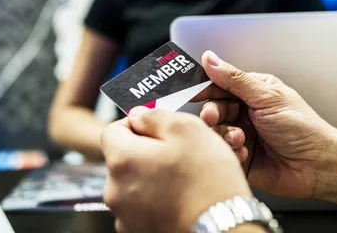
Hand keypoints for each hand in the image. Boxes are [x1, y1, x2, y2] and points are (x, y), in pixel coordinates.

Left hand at [101, 108, 251, 232]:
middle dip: (148, 152)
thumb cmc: (208, 182)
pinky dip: (159, 200)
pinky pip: (143, 207)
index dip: (136, 124)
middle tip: (179, 154)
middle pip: (124, 159)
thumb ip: (156, 116)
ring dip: (154, 177)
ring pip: (135, 183)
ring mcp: (125, 216)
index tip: (157, 128)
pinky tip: (182, 199)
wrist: (223, 231)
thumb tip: (139, 115)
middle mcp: (115, 191)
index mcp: (122, 160)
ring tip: (185, 179)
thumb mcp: (188, 130)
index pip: (112, 130)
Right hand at [197, 51, 336, 199]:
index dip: (205, 88)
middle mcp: (246, 112)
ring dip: (225, 134)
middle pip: (214, 108)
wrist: (318, 166)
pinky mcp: (241, 157)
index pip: (220, 84)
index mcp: (253, 92)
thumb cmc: (303, 128)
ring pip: (215, 131)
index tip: (192, 92)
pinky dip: (231, 152)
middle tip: (212, 117)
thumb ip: (235, 79)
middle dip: (212, 113)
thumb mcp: (267, 97)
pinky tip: (245, 152)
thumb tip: (211, 59)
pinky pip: (223, 152)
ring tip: (240, 138)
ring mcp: (243, 135)